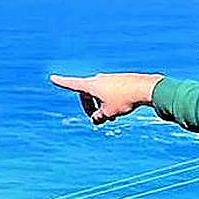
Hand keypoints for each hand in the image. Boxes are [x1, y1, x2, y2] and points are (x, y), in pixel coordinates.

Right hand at [49, 72, 164, 124]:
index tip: (52, 78)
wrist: (146, 88)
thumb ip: (99, 117)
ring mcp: (110, 79)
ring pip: (100, 94)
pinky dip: (111, 102)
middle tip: (96, 120)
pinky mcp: (120, 80)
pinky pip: (110, 92)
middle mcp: (99, 79)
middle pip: (87, 94)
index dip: (62, 83)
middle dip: (90, 107)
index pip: (72, 84)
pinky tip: (121, 109)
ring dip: (102, 106)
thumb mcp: (108, 113)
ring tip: (112, 118)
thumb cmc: (124, 100)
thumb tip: (97, 119)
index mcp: (92, 85)